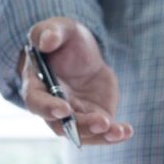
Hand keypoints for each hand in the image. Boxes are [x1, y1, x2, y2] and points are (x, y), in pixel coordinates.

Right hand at [22, 17, 132, 144]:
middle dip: (82, 126)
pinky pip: (103, 131)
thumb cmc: (63, 40)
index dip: (48, 108)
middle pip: (62, 125)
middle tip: (101, 121)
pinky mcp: (94, 117)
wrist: (82, 53)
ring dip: (100, 134)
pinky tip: (126, 131)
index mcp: (37, 87)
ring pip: (84, 133)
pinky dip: (115, 134)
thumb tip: (46, 41)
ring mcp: (75, 116)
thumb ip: (50, 32)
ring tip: (118, 131)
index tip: (64, 109)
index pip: (36, 102)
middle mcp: (53, 108)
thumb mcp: (59, 29)